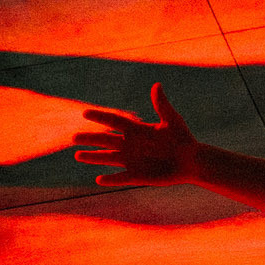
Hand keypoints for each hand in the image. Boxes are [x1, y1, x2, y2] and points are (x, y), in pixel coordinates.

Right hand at [72, 82, 200, 186]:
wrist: (191, 161)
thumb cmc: (183, 139)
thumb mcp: (172, 120)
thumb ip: (162, 105)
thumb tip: (156, 85)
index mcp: (137, 129)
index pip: (114, 121)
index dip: (100, 117)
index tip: (85, 113)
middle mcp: (131, 144)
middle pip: (105, 140)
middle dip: (90, 139)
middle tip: (73, 138)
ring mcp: (132, 160)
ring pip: (108, 158)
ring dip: (93, 157)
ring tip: (78, 156)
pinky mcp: (137, 175)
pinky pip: (121, 178)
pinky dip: (110, 179)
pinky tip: (99, 179)